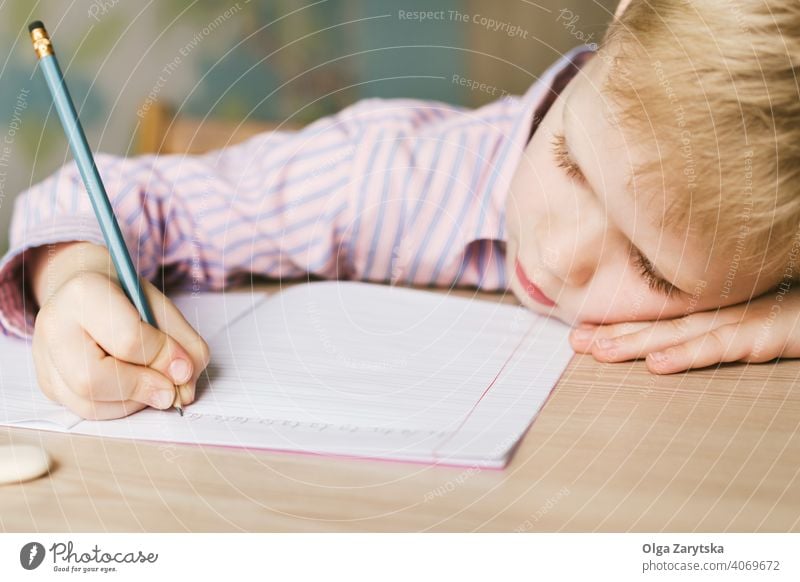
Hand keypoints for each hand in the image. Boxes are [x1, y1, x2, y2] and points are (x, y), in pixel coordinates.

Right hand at [29, 245, 209, 419]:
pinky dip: (120, 406)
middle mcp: (54, 326)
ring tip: (153, 383)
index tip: (184, 365)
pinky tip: (134, 388)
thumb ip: (182, 344)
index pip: (127, 339)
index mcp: (84, 292)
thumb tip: (183, 388)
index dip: (162, 357)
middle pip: (92, 380)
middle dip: (141, 388)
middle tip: (171, 391)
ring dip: (133, 402)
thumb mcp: (163, 309)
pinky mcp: (48, 383)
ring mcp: (44, 358)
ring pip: (88, 403)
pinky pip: (87, 411)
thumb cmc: (127, 299)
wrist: (87, 294)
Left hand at [569, 286, 799, 373]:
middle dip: (614, 331)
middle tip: (575, 341)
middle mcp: (721, 307)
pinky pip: (720, 346)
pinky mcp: (766, 332)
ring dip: (636, 342)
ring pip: (678, 332)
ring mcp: (742, 317)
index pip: (658, 315)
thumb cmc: (796, 308)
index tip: (581, 331)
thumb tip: (667, 347)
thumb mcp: (751, 317)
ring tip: (599, 352)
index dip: (620, 322)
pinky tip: (657, 365)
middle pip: (659, 321)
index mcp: (713, 305)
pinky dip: (687, 355)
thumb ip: (715, 326)